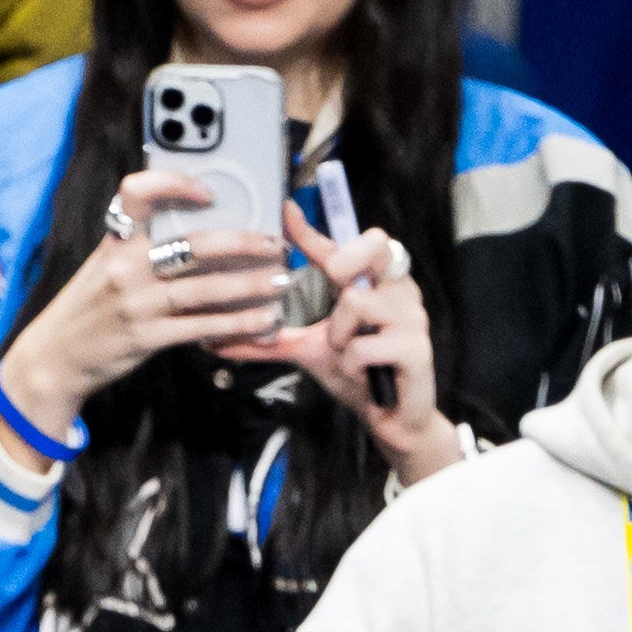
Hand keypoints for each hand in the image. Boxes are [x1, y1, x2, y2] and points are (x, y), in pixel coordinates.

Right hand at [0, 167, 299, 449]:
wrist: (54, 358)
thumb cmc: (88, 308)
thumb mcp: (104, 266)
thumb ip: (142, 247)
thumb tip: (202, 230)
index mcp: (115, 241)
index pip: (138, 192)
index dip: (173, 183)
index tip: (207, 191)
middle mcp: (125, 267)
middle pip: (193, 244)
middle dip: (243, 242)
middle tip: (274, 243)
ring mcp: (136, 303)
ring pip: (205, 289)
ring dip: (251, 285)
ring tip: (281, 281)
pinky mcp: (146, 337)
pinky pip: (201, 327)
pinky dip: (237, 324)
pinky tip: (262, 321)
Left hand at [224, 201, 454, 479]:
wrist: (389, 420)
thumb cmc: (354, 374)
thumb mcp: (306, 350)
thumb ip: (267, 340)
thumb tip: (214, 341)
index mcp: (373, 281)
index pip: (344, 243)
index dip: (315, 227)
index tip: (286, 211)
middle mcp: (398, 287)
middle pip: (373, 245)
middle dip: (345, 261)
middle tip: (336, 286)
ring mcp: (413, 314)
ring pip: (357, 302)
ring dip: (339, 337)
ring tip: (349, 354)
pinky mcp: (417, 346)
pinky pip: (363, 346)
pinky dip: (351, 364)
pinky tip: (363, 372)